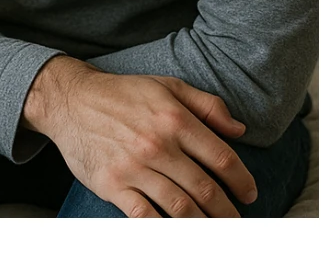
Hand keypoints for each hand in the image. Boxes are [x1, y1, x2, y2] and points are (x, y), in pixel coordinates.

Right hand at [21, 57, 257, 217]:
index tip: (250, 194)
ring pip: (182, 209)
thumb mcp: (165, 86)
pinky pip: (147, 218)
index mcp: (174, 118)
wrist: (69, 100)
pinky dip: (167, 232)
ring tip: (216, 233)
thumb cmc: (122, 94)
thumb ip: (206, 104)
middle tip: (237, 223)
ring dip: (205, 226)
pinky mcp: (113, 185)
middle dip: (228, 213)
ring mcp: (134, 167)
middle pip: (206, 190)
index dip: (242, 182)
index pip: (222, 158)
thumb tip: (240, 129)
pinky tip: (178, 233)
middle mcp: (157, 144)